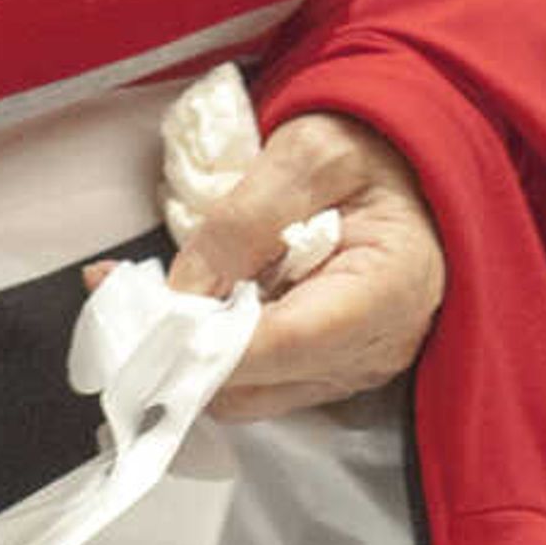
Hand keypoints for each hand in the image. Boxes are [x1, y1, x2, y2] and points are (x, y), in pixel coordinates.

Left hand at [152, 109, 443, 420]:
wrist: (412, 167)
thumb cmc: (373, 151)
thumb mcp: (307, 156)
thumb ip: (244, 220)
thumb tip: (181, 292)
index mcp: (388, 290)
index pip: (285, 341)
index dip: (206, 340)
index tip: (143, 316)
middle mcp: (375, 349)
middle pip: (257, 383)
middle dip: (188, 346)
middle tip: (134, 293)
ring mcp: (353, 370)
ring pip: (249, 394)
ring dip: (198, 349)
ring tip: (169, 290)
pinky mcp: (330, 372)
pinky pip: (259, 381)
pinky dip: (219, 349)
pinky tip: (206, 300)